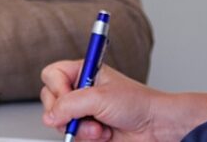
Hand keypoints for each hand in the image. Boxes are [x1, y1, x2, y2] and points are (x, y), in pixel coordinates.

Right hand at [40, 61, 206, 141]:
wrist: (156, 127)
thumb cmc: (138, 103)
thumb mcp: (100, 98)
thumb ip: (70, 105)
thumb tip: (49, 116)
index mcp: (83, 72)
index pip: (52, 75)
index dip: (57, 88)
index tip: (69, 97)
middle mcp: (81, 91)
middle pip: (51, 101)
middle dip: (68, 113)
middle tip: (84, 115)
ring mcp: (83, 112)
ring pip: (60, 122)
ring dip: (81, 129)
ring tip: (100, 127)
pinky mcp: (88, 130)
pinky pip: (72, 136)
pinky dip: (86, 138)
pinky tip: (103, 134)